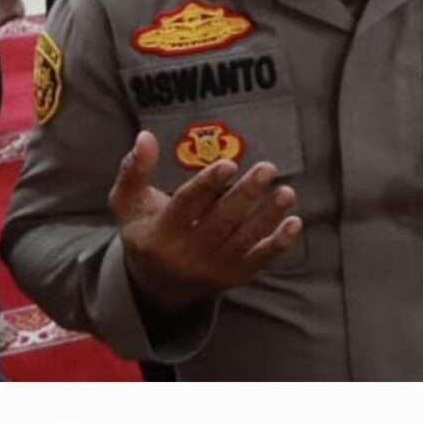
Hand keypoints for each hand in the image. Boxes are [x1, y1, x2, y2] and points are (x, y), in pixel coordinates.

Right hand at [110, 132, 302, 312]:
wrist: (159, 285)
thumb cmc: (146, 232)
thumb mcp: (128, 204)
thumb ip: (134, 170)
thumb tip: (145, 137)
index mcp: (160, 232)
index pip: (186, 204)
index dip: (208, 184)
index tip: (229, 164)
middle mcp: (187, 253)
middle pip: (221, 220)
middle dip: (246, 194)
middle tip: (268, 168)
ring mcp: (214, 267)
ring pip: (245, 239)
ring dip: (268, 215)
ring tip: (286, 192)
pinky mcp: (235, 275)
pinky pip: (260, 258)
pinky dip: (278, 242)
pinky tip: (294, 222)